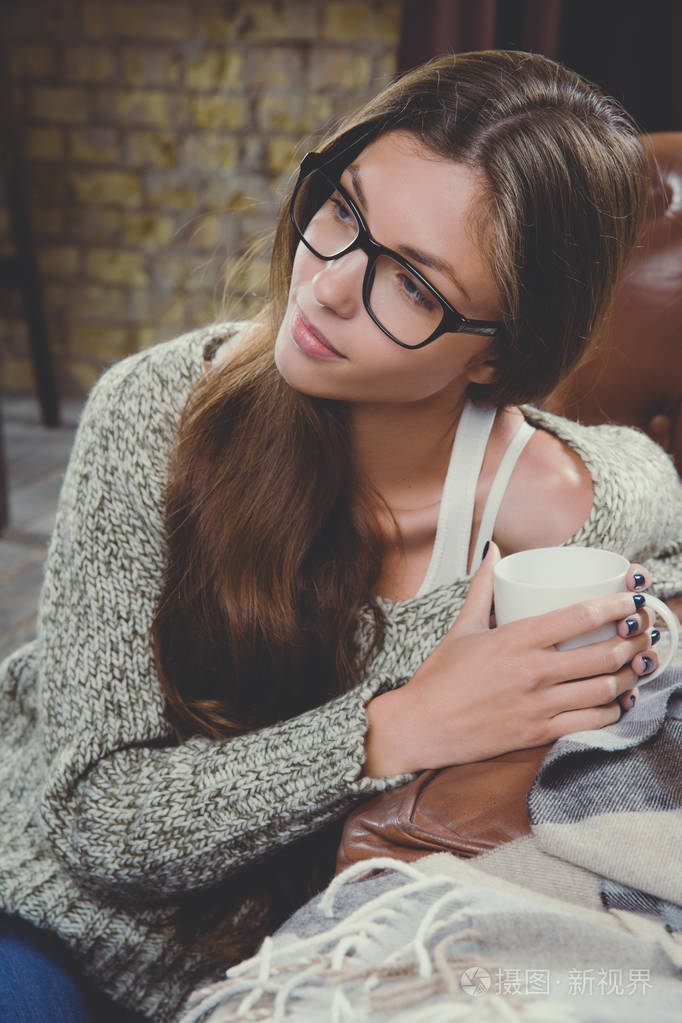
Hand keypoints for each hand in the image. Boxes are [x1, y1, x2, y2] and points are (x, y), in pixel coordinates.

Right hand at [364, 544, 657, 775]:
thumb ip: (482, 588)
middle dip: (634, 640)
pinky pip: (590, 722)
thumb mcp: (462, 627)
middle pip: (602, 653)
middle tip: (644, 631)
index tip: (633, 597)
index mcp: (514, 640)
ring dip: (630, 675)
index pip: (578, 616)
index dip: (615, 606)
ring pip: (603, 689)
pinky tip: (620, 699)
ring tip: (639, 662)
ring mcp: (537, 706)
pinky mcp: (537, 734)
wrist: (420, 727)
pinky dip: (613, 710)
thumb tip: (492, 550)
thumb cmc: (439, 677)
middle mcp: (531, 672)